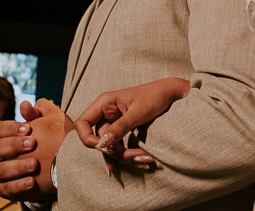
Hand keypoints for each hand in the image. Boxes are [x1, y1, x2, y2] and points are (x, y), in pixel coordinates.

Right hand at [0, 99, 67, 200]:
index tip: (29, 128)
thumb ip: (36, 113)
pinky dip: (17, 186)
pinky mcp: (3, 189)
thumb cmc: (46, 139)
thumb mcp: (46, 124)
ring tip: (35, 164)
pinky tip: (32, 181)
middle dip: (14, 146)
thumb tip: (26, 103)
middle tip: (32, 143)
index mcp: (1, 137)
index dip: (11, 128)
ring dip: (17, 167)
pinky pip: (4, 189)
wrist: (52, 164)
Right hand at [74, 78, 189, 173]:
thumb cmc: (154, 96)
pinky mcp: (123, 129)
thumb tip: (102, 144)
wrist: (171, 94)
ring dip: (125, 156)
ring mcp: (114, 121)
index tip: (105, 148)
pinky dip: (129, 154)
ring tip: (145, 160)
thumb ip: (119, 128)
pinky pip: (119, 145)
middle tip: (137, 157)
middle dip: (115, 152)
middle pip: (99, 140)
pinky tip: (140, 161)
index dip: (88, 139)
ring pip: (110, 146)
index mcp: (104, 102)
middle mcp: (106, 112)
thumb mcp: (138, 113)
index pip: (83, 124)